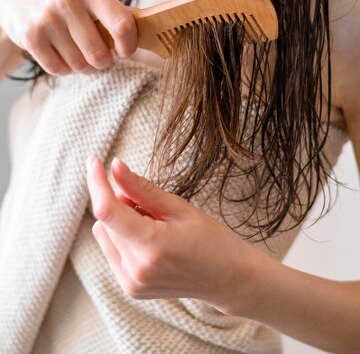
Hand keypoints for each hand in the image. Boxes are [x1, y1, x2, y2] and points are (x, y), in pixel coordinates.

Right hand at [0, 0, 136, 75]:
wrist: (16, 0)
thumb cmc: (66, 2)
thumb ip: (118, 13)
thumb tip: (154, 31)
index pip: (123, 24)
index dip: (129, 46)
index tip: (125, 52)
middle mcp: (68, 0)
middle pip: (100, 54)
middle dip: (103, 62)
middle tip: (99, 57)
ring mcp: (47, 18)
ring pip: (79, 65)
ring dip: (83, 67)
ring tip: (78, 54)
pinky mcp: (31, 36)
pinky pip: (59, 69)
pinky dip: (63, 69)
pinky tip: (60, 54)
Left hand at [86, 155, 256, 315]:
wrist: (229, 278)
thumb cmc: (211, 239)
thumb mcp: (179, 207)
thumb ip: (142, 188)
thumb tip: (115, 166)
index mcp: (151, 246)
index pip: (108, 210)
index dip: (97, 183)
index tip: (95, 161)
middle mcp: (135, 269)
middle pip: (106, 220)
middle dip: (120, 202)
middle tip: (152, 206)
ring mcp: (131, 282)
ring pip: (104, 234)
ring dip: (120, 221)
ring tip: (154, 225)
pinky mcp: (130, 287)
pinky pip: (111, 250)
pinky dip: (123, 237)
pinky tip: (149, 240)